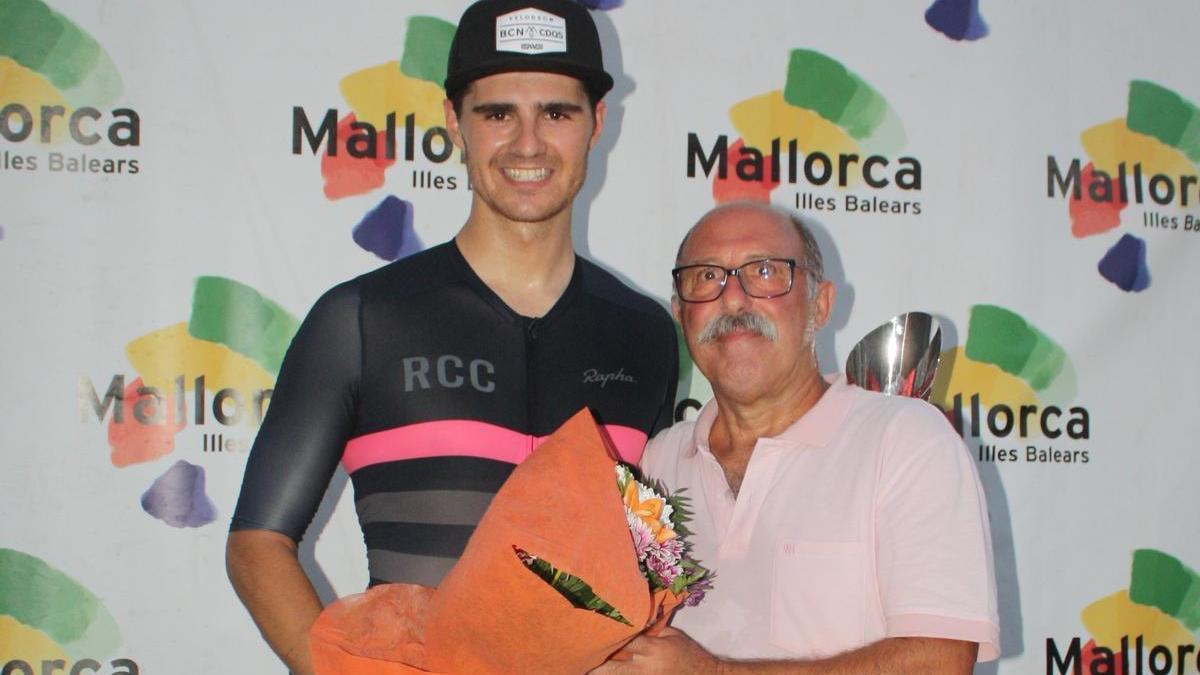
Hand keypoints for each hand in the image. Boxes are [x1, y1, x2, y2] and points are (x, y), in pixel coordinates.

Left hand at [591, 627, 720, 674]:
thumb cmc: (688, 652)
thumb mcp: (672, 634)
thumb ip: (651, 629)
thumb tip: (632, 618)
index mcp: (653, 649)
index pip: (625, 641)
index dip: (607, 636)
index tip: (591, 630)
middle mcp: (645, 668)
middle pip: (612, 669)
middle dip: (594, 665)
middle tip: (576, 658)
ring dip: (601, 672)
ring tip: (584, 667)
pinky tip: (602, 672)